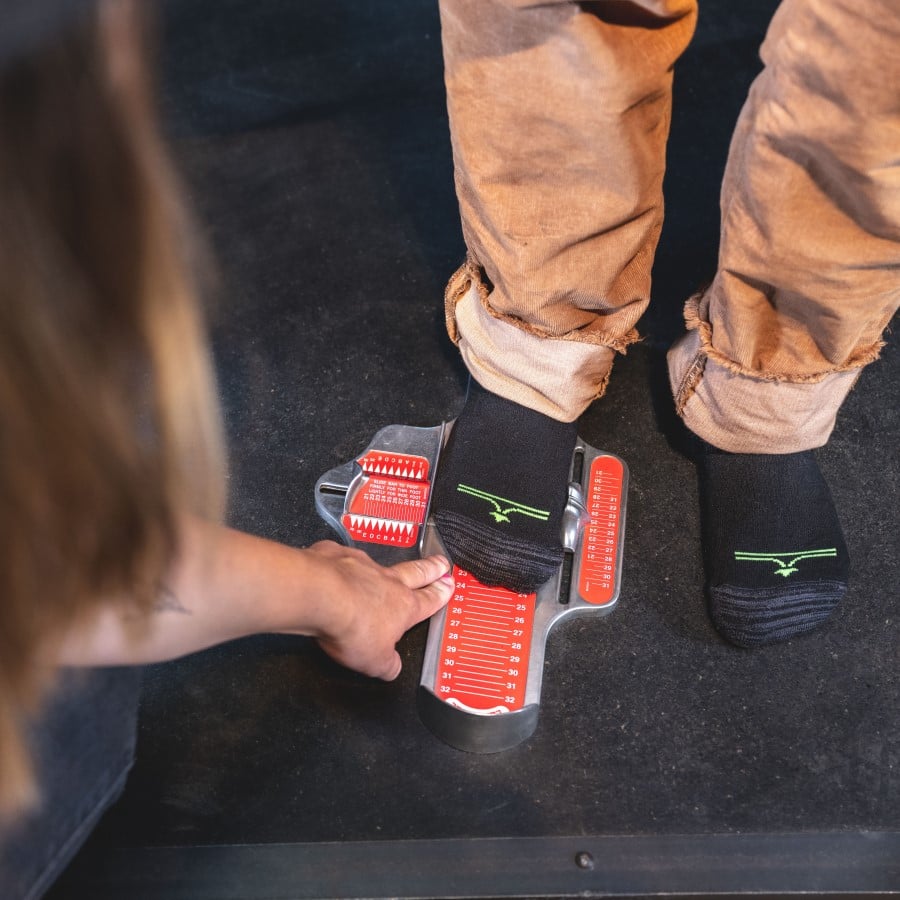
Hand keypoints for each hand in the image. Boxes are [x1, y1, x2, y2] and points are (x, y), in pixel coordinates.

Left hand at [293, 542, 453, 680]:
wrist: (318, 595)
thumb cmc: (349, 626)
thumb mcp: (375, 662)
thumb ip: (387, 665)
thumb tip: (392, 669)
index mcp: (403, 607)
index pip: (428, 600)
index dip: (440, 595)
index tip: (448, 586)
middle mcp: (387, 581)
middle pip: (416, 572)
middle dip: (431, 569)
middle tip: (440, 563)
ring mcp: (362, 565)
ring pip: (379, 564)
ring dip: (385, 567)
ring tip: (386, 568)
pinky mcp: (336, 555)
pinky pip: (343, 557)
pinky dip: (342, 562)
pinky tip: (335, 567)